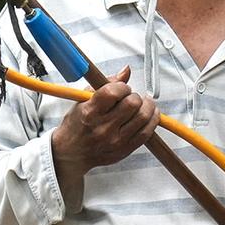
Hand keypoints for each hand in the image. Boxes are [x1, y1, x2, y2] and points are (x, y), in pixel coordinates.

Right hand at [51, 76, 157, 197]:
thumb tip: (126, 71)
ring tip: (143, 104)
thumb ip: (106, 84)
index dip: (123, 86)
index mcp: (90, 112)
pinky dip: (152, 120)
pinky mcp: (125, 149)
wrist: (73, 153)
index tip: (122, 88)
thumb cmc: (77, 125)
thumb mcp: (83, 100)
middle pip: (132, 103)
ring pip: (143, 117)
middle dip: (135, 96)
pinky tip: (149, 114)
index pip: (114, 92)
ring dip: (147, 106)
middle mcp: (103, 127)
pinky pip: (146, 132)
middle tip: (132, 97)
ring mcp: (116, 140)